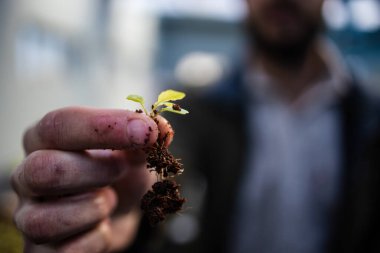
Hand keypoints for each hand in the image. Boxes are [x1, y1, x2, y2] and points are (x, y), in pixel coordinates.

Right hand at [11, 107, 172, 251]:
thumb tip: (162, 128)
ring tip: (110, 200)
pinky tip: (103, 225)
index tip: (145, 131)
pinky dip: (96, 238)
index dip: (104, 127)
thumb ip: (147, 137)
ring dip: (94, 209)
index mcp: (46, 139)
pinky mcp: (41, 249)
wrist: (117, 211)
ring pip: (45, 220)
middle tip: (122, 169)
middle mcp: (28, 174)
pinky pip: (66, 252)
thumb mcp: (135, 150)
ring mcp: (29, 214)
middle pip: (45, 171)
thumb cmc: (119, 173)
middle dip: (97, 171)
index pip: (60, 125)